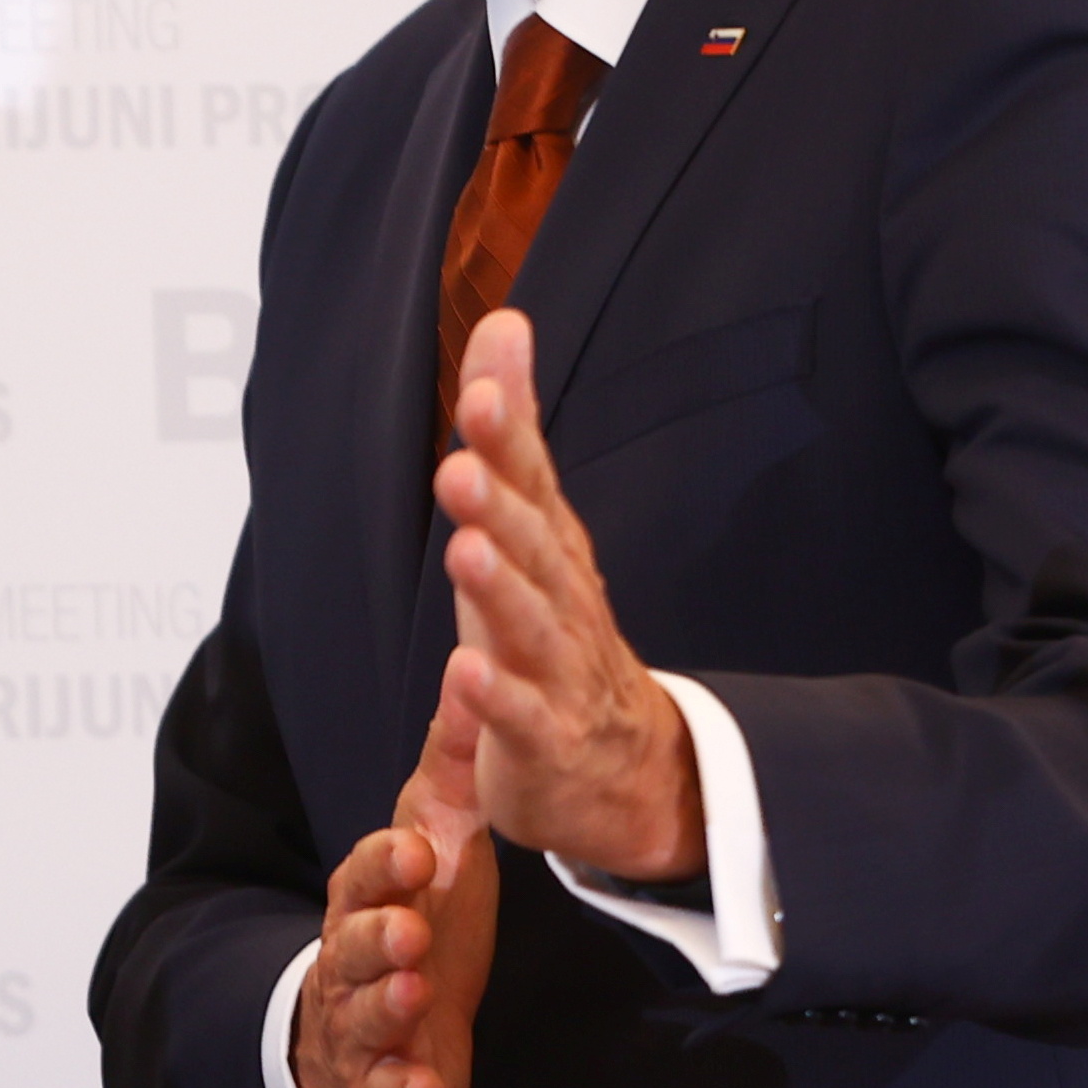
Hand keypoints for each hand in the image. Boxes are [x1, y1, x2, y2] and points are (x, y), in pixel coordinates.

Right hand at [290, 677, 500, 1087]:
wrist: (374, 1035)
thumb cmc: (411, 922)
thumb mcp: (435, 848)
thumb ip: (449, 773)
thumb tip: (472, 674)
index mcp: (366, 900)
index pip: (366, 874)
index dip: (386, 865)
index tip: (417, 851)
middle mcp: (352, 960)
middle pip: (350, 944)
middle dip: (376, 936)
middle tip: (410, 929)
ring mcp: (363, 1026)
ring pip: (363, 1014)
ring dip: (386, 1002)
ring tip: (414, 992)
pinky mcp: (389, 1085)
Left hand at [438, 305, 705, 884]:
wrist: (626, 764)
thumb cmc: (557, 631)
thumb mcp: (529, 526)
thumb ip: (509, 431)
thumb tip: (503, 322)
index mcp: (550, 546)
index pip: (529, 480)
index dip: (505, 438)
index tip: (478, 391)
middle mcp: (560, 599)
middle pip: (533, 546)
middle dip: (500, 503)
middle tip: (462, 461)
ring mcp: (557, 671)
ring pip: (529, 625)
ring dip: (498, 588)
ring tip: (465, 550)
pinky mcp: (545, 739)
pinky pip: (520, 717)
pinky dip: (494, 696)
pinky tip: (466, 671)